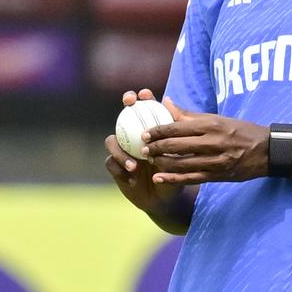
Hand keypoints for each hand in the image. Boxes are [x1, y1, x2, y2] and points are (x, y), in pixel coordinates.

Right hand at [105, 89, 182, 213]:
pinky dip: (120, 168)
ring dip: (121, 150)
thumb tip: (168, 100)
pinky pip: (111, 163)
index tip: (145, 94)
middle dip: (126, 106)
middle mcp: (134, 138)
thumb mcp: (180, 152)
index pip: (145, 109)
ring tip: (135, 165)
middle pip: (124, 117)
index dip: (143, 98)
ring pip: (112, 141)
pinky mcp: (116, 167)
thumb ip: (174, 128)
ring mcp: (123, 151)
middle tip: (129, 103)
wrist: (167, 198)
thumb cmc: (176, 173)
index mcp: (151, 132)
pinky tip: (131, 178)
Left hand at [141, 97, 269, 184]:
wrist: (268, 151)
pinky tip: (159, 177)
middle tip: (143, 147)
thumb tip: (166, 103)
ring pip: (181, 163)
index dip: (158, 131)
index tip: (145, 132)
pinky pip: (191, 178)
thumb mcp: (219, 119)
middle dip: (156, 147)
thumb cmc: (242, 131)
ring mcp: (216, 161)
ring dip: (162, 162)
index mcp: (213, 125)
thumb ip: (190, 115)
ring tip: (150, 160)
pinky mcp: (218, 175)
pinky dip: (173, 179)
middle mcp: (214, 142)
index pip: (178, 127)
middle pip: (176, 146)